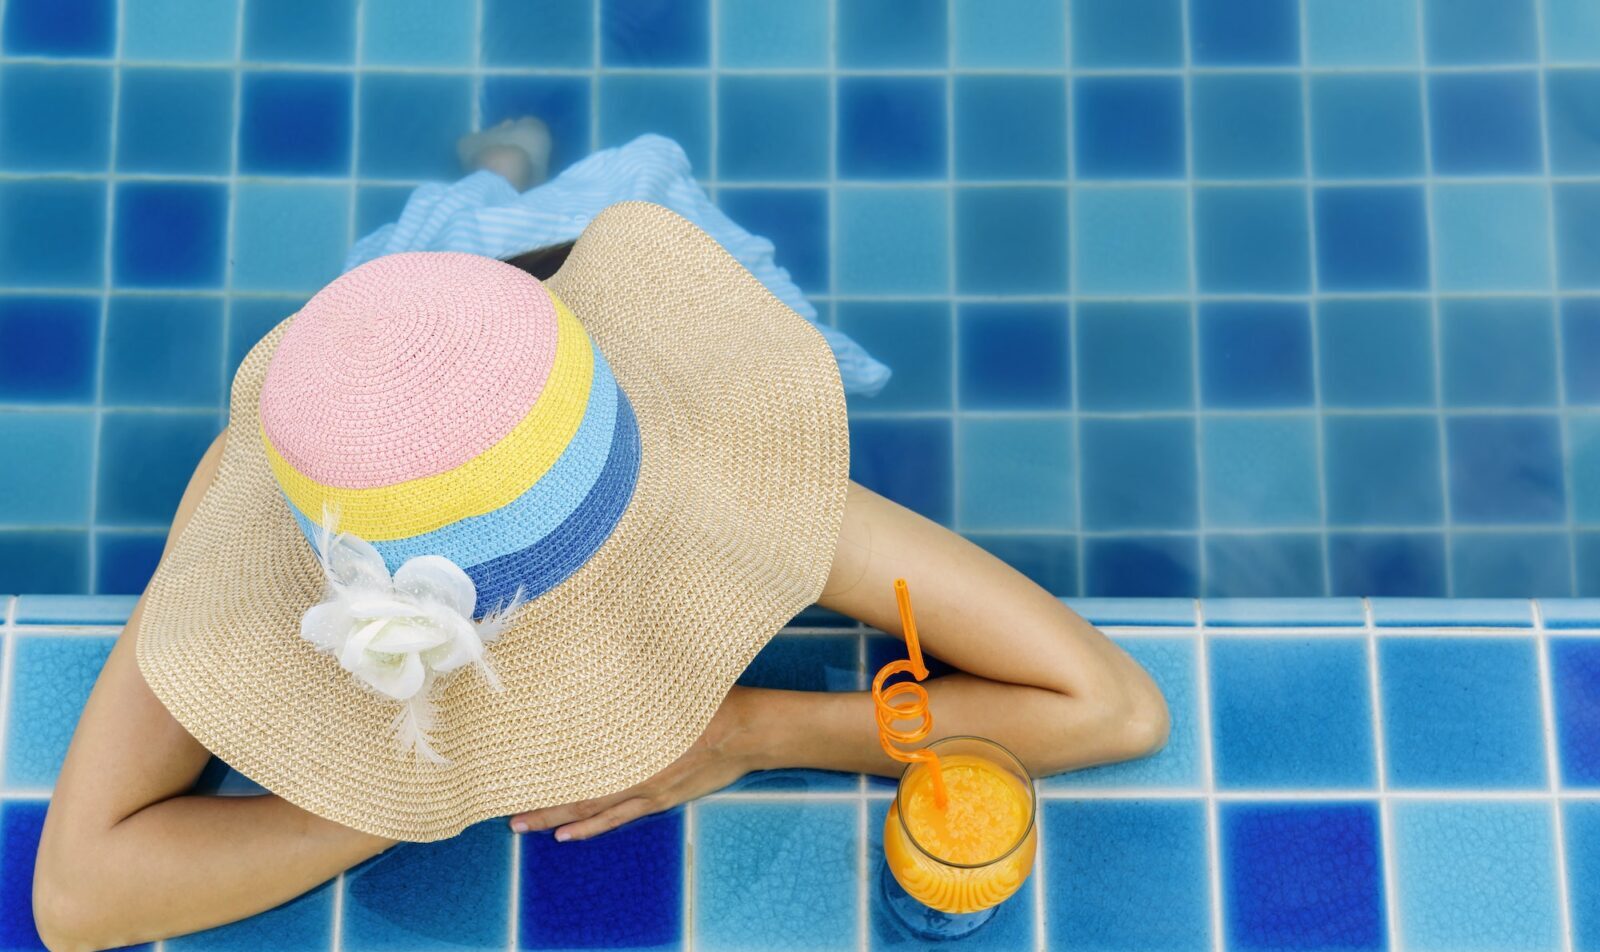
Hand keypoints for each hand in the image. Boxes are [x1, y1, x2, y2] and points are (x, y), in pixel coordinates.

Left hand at [509, 685, 763, 841]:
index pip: (574, 759)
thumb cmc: (709, 701)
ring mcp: (645, 789)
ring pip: (590, 810)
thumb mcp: (665, 685)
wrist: (748, 731)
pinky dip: (591, 827)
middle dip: (539, 801)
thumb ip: (630, 688)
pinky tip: (569, 834)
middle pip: (575, 791)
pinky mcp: (660, 798)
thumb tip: (596, 668)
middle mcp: (631, 770)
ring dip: (556, 818)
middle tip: (504, 810)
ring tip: (524, 825)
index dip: (542, 768)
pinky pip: (617, 817)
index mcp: (628, 740)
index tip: (510, 768)